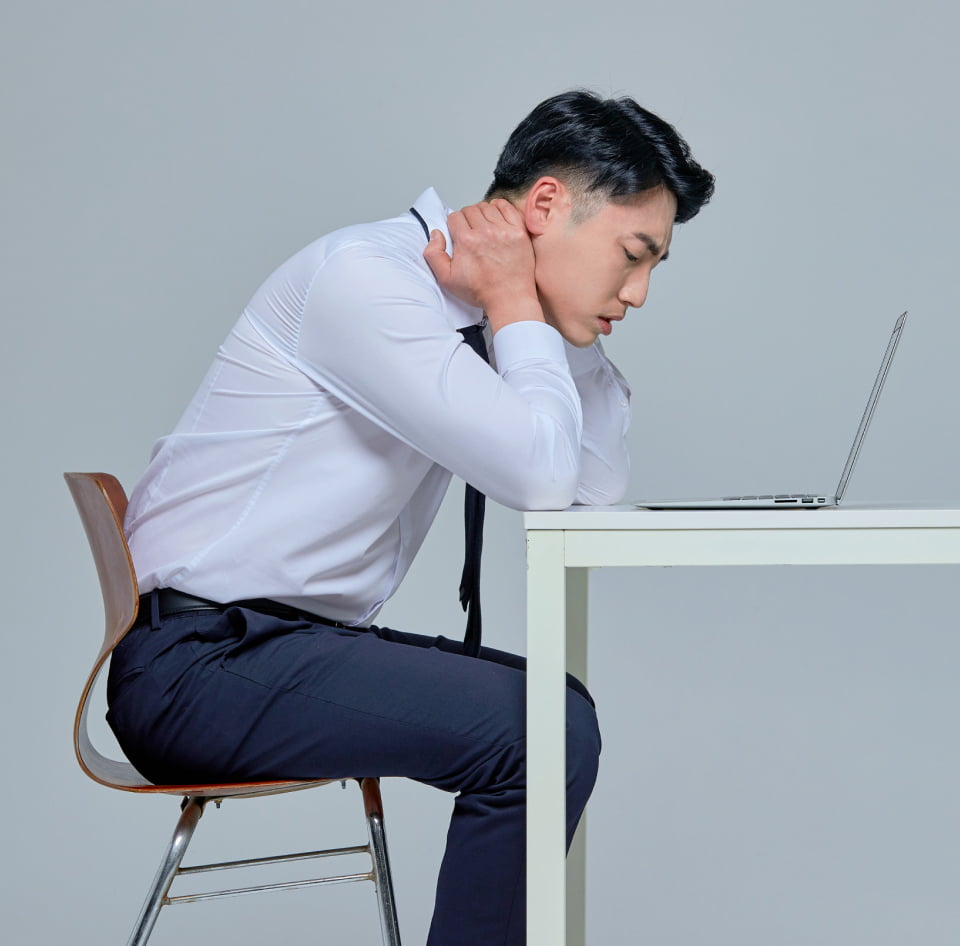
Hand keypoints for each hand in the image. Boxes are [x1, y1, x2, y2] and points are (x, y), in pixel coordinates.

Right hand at [423, 199, 542, 329]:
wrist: (509, 299)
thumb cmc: (481, 291)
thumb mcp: (446, 279)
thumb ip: (433, 255)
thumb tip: (436, 234)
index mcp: (466, 241)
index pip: (455, 216)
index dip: (454, 224)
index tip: (458, 233)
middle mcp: (485, 232)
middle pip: (470, 209)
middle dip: (467, 218)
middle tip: (470, 231)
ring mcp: (504, 230)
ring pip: (487, 207)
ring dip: (482, 213)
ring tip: (483, 226)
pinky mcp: (519, 231)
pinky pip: (506, 207)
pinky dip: (499, 207)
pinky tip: (496, 218)